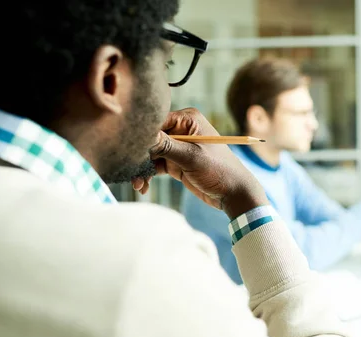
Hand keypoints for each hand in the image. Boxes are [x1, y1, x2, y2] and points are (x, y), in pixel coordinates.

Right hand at [133, 108, 267, 219]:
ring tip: (137, 184)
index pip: (155, 121)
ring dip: (142, 168)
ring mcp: (178, 146)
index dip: (141, 134)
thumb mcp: (191, 157)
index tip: (127, 148)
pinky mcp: (176, 162)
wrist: (233, 193)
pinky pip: (155, 165)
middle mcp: (182, 129)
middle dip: (140, 155)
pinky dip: (148, 175)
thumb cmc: (219, 170)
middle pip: (150, 138)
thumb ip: (166, 146)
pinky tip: (143, 187)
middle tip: (129, 171)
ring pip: (151, 154)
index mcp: (188, 119)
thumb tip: (141, 137)